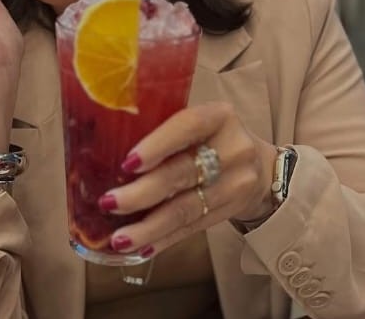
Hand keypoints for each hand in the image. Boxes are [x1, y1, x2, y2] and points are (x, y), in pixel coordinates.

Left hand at [100, 102, 277, 256]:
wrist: (262, 168)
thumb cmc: (212, 138)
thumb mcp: (199, 122)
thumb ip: (163, 128)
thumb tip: (102, 145)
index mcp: (219, 117)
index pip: (188, 125)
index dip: (158, 144)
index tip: (128, 162)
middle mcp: (232, 149)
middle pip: (183, 173)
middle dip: (142, 193)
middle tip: (109, 203)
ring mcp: (235, 184)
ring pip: (187, 208)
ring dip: (149, 226)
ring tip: (120, 238)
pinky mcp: (229, 212)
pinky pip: (191, 229)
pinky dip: (163, 239)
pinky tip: (142, 247)